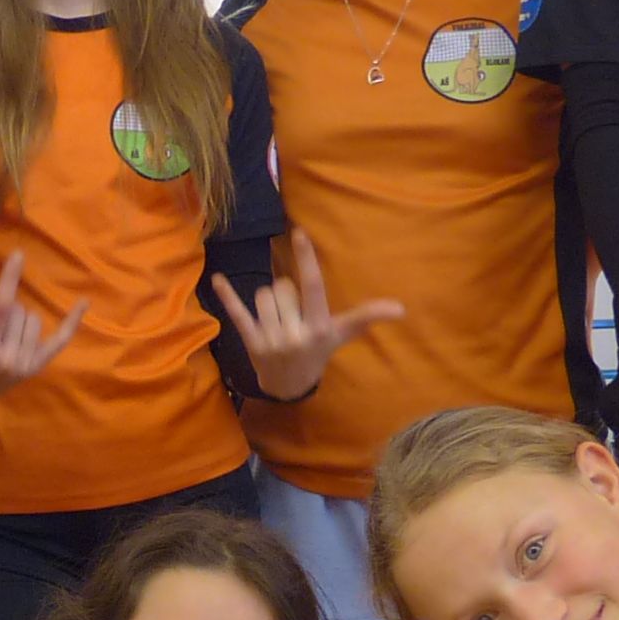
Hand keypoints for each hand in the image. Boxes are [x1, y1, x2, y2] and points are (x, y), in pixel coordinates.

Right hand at [0, 242, 85, 408]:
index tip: (19, 254)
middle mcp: (9, 359)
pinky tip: (84, 302)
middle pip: (19, 312)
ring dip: (20, 320)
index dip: (10, 279)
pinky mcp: (37, 367)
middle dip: (6, 311)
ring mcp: (26, 364)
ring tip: (2, 334)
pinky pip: (60, 341)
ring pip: (34, 321)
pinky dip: (72, 322)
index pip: (2, 308)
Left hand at [210, 230, 403, 407]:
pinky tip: (217, 279)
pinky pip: (237, 313)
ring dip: (269, 301)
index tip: (298, 233)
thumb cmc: (318, 352)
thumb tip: (401, 309)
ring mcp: (270, 339)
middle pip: (283, 288)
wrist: (290, 386)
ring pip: (263, 295)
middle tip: (293, 313)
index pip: (313, 286)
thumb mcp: (341, 334)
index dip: (306, 258)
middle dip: (287, 293)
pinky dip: (227, 296)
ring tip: (277, 319)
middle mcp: (295, 334)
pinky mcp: (249, 342)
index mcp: (318, 328)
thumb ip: (367, 317)